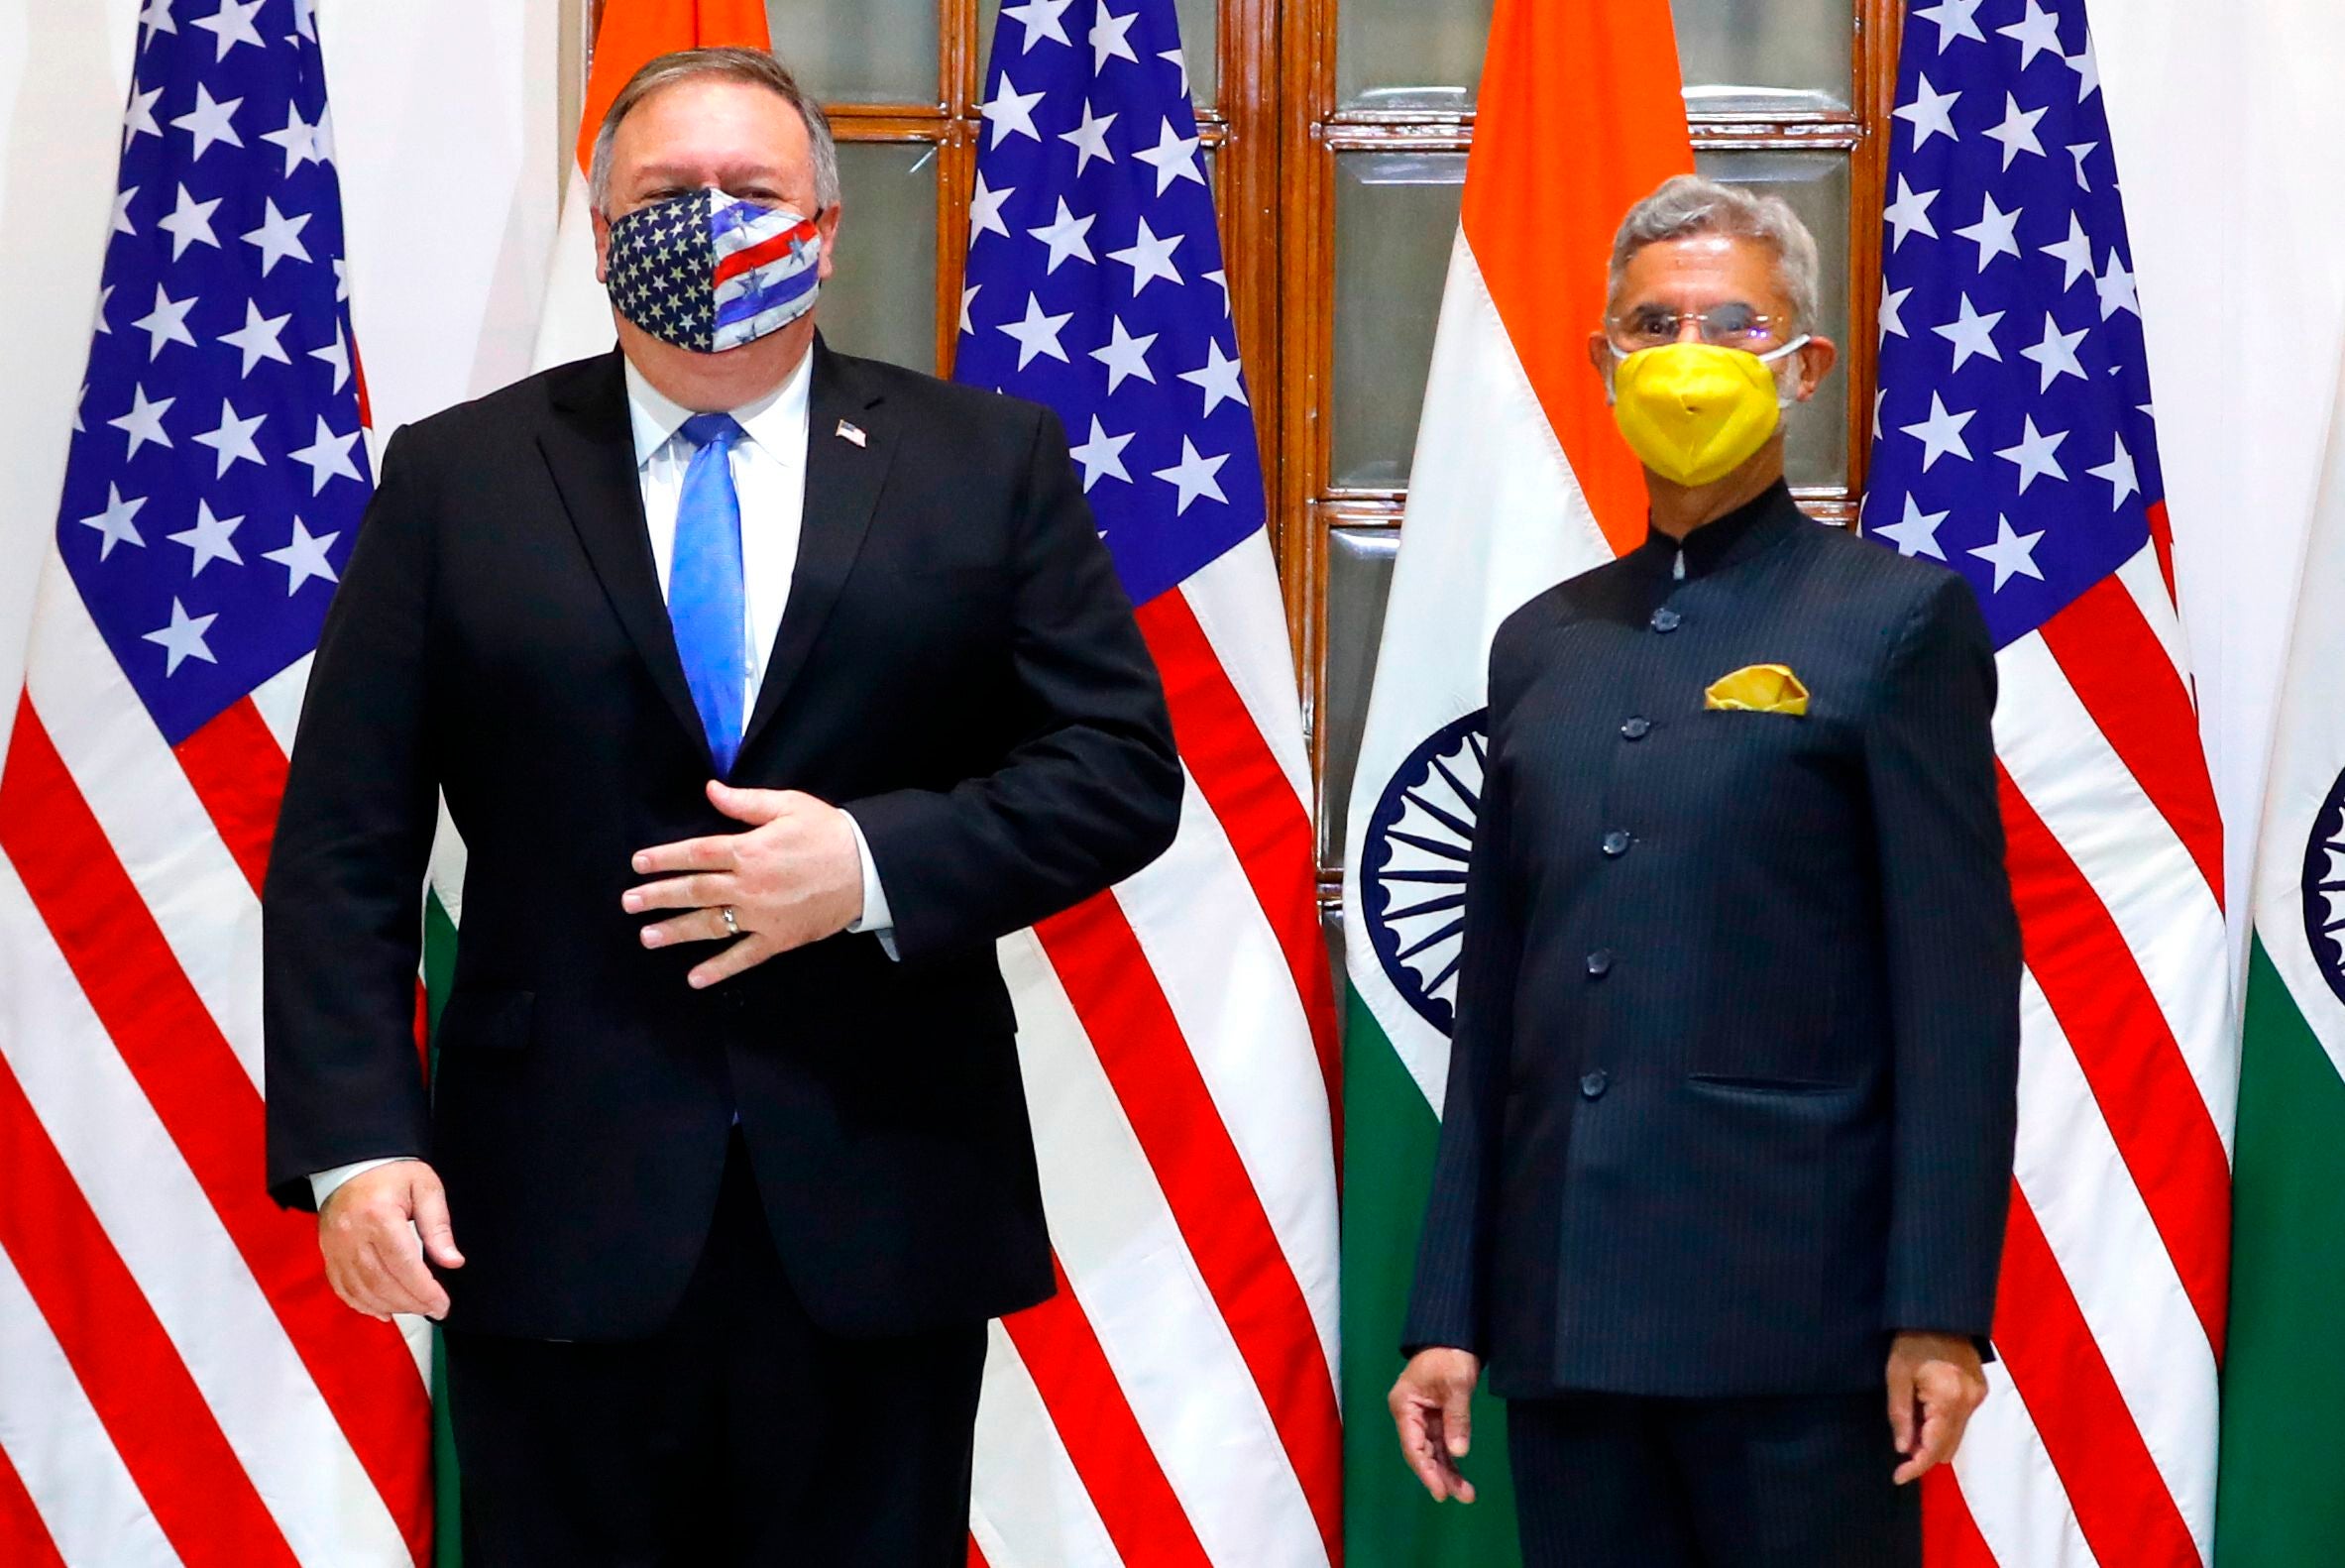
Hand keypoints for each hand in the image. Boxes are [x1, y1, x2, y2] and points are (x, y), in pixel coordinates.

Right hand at [317, 1159, 462, 1321]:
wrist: (353, 1165)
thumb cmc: (394, 1174)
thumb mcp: (426, 1188)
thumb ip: (438, 1226)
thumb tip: (453, 1262)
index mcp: (379, 1216)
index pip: (404, 1265)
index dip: (424, 1290)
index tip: (442, 1305)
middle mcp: (353, 1236)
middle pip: (382, 1283)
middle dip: (411, 1303)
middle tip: (433, 1309)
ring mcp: (336, 1248)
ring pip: (362, 1290)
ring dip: (390, 1306)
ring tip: (414, 1309)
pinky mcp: (328, 1255)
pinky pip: (343, 1288)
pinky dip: (363, 1305)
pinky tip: (383, 1311)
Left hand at [624, 781, 864, 987]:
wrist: (868, 868)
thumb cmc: (827, 832)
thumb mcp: (788, 805)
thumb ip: (745, 802)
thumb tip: (710, 790)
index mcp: (749, 849)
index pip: (696, 854)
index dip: (665, 858)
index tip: (639, 863)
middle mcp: (749, 885)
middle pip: (694, 890)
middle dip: (658, 897)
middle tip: (629, 903)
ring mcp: (762, 915)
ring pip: (710, 925)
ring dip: (676, 932)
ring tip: (648, 936)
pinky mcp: (778, 938)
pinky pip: (743, 956)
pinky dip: (719, 969)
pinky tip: (694, 977)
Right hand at [1389, 1347, 1482, 1502]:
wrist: (1455, 1335)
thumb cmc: (1450, 1355)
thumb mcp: (1456, 1385)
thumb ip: (1457, 1418)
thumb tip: (1458, 1453)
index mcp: (1404, 1405)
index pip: (1413, 1446)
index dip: (1427, 1471)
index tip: (1441, 1491)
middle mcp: (1409, 1414)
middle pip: (1422, 1453)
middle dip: (1441, 1475)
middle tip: (1464, 1495)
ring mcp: (1422, 1417)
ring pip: (1433, 1451)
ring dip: (1448, 1471)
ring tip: (1467, 1493)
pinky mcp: (1436, 1416)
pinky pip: (1441, 1443)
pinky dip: (1451, 1459)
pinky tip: (1461, 1476)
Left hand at [1887, 1331, 1987, 1483]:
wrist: (1939, 1313)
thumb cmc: (1911, 1341)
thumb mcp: (1896, 1376)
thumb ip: (1900, 1415)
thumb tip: (1904, 1450)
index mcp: (1949, 1399)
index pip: (1934, 1447)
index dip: (1916, 1467)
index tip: (1897, 1477)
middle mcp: (1970, 1402)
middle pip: (1948, 1447)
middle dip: (1924, 1454)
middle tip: (1899, 1448)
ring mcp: (1978, 1396)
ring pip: (1957, 1436)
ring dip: (1934, 1439)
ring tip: (1910, 1426)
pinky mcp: (1980, 1390)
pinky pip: (1962, 1420)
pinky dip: (1944, 1425)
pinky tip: (1925, 1412)